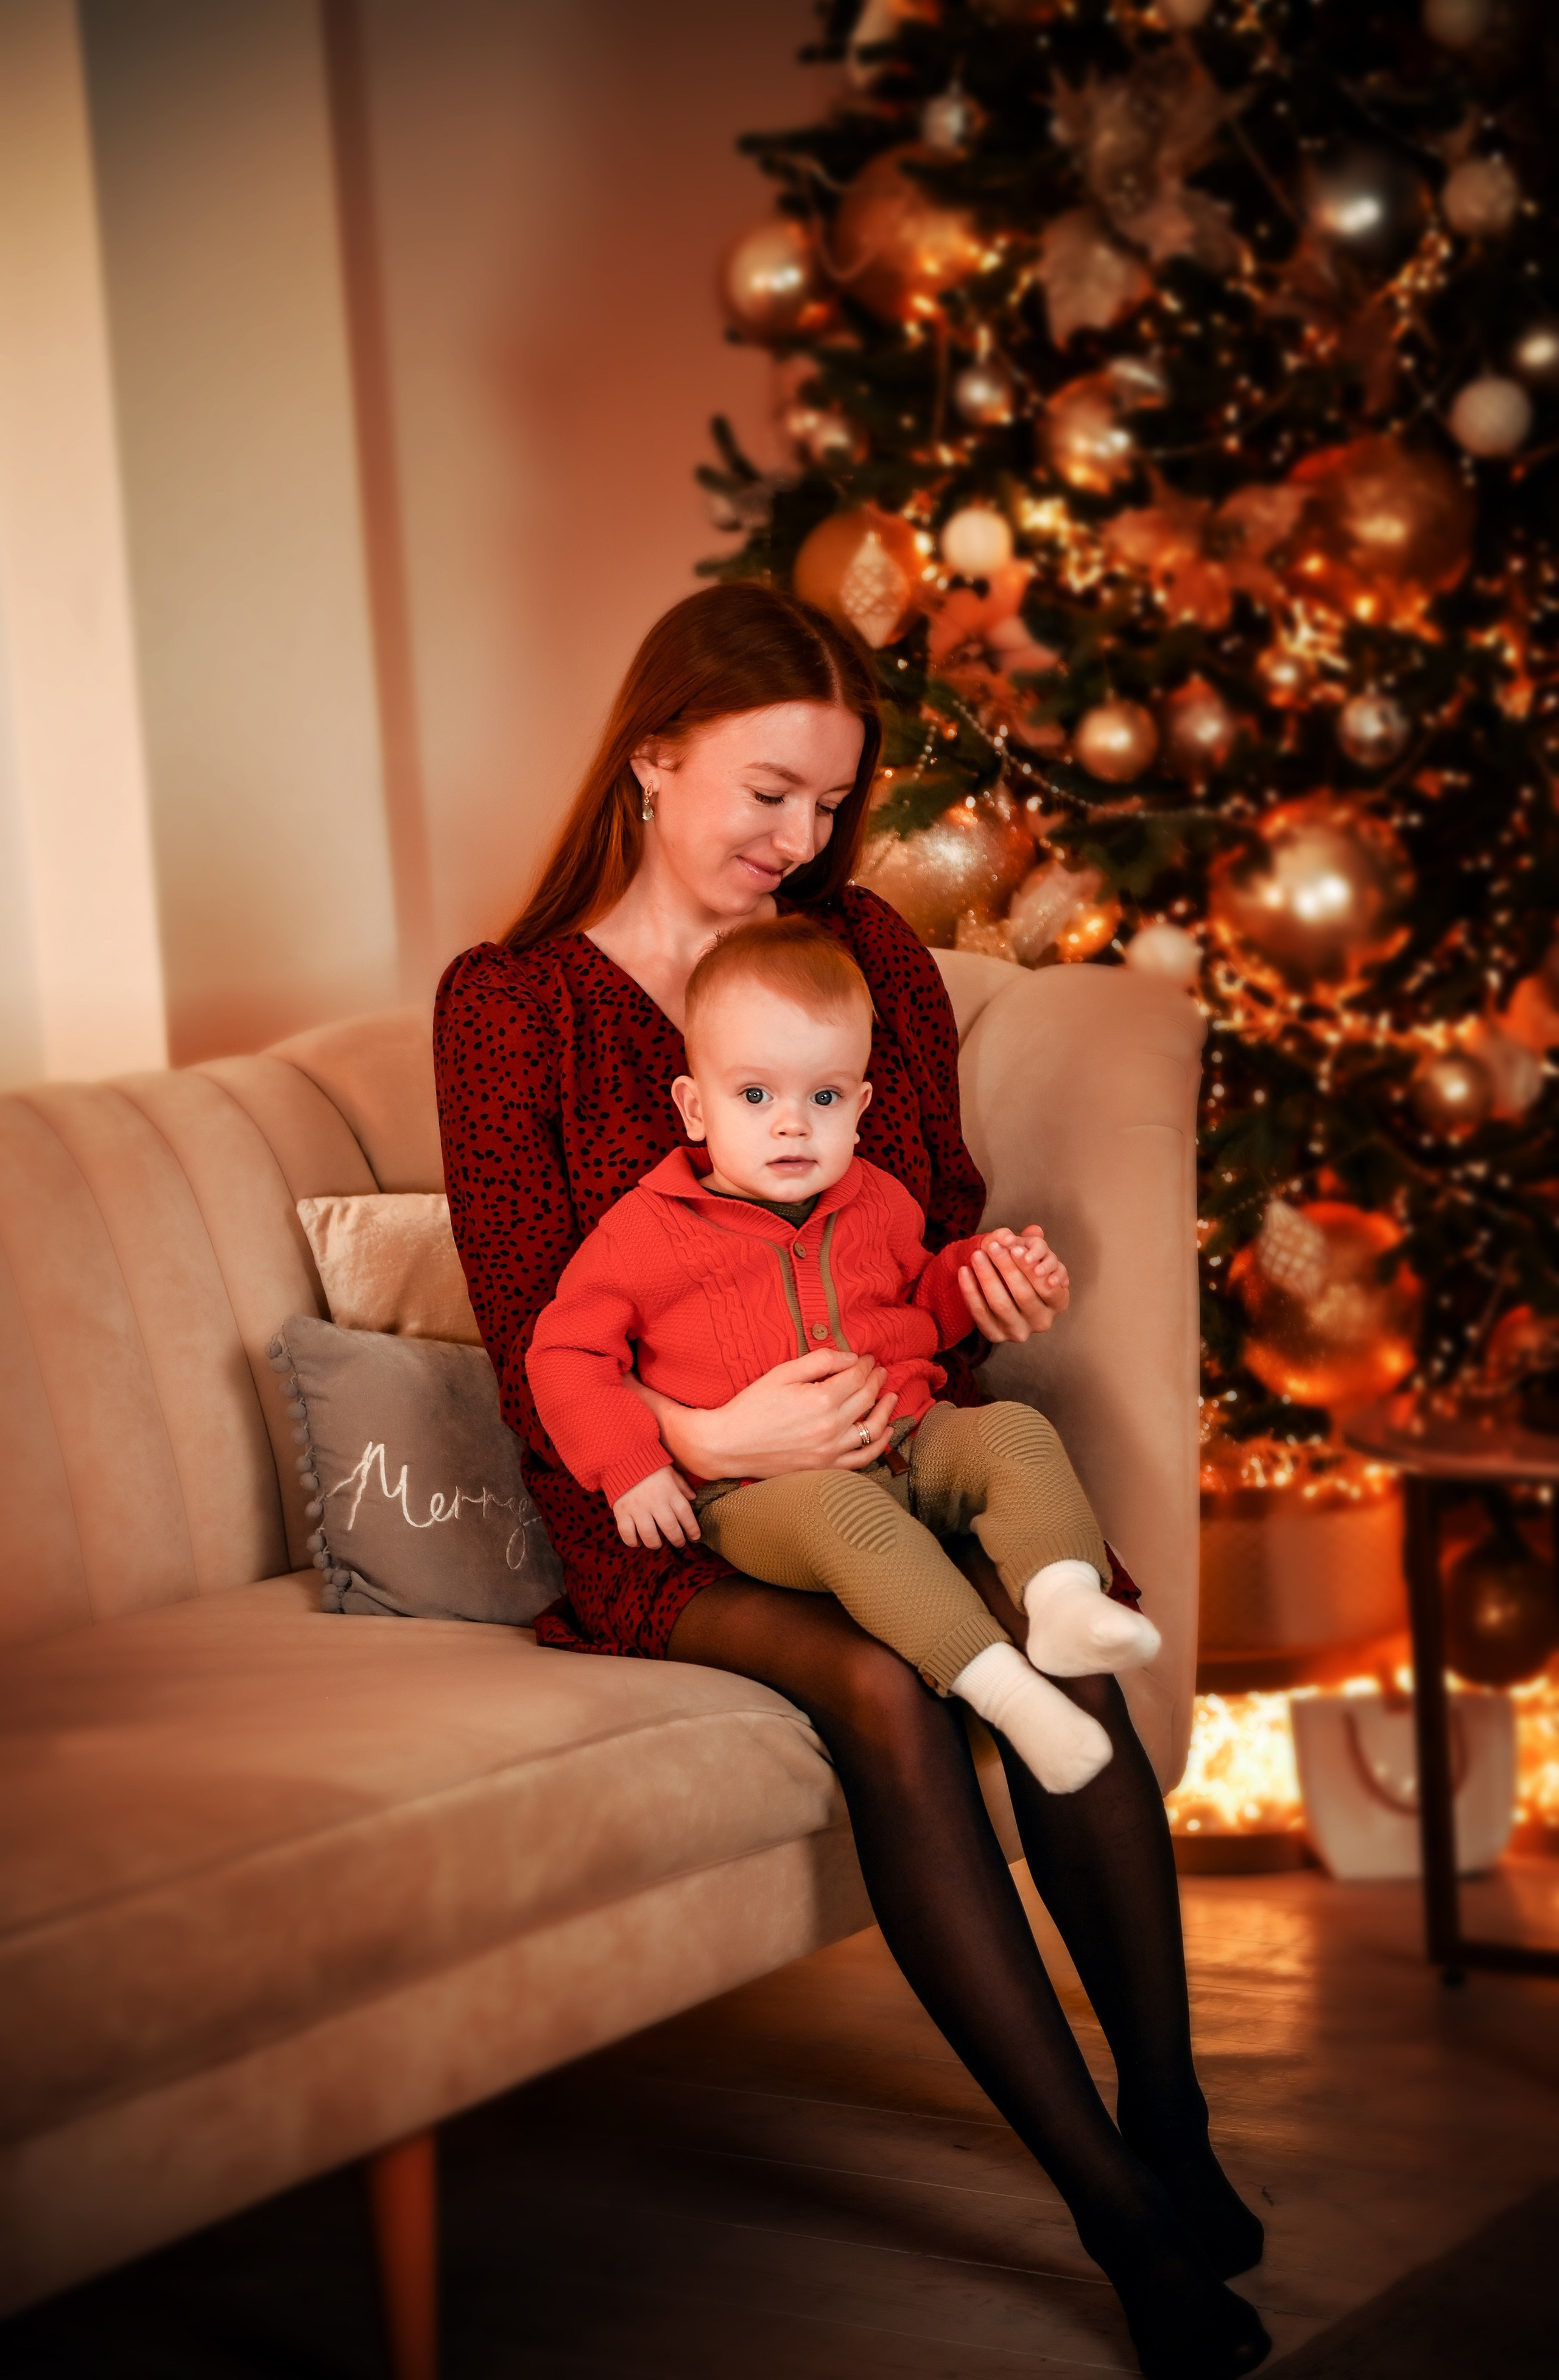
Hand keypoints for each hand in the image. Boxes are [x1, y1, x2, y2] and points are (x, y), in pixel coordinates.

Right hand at [613, 1465, 699, 1549]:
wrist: (623, 1458)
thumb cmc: (650, 1465)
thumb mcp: (670, 1472)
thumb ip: (682, 1486)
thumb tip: (693, 1497)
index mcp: (669, 1492)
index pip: (685, 1515)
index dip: (692, 1528)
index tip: (695, 1536)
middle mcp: (655, 1502)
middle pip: (670, 1528)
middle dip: (677, 1539)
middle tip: (679, 1543)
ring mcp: (637, 1508)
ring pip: (649, 1535)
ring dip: (655, 1544)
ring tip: (658, 1544)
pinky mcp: (622, 1511)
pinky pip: (627, 1533)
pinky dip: (632, 1541)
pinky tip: (637, 1542)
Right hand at [630, 1349, 896, 1478]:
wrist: (729, 1445)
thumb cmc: (752, 1406)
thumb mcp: (782, 1373)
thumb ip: (819, 1361)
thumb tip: (850, 1357)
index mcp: (821, 1400)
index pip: (857, 1377)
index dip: (865, 1364)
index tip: (867, 1358)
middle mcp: (831, 1427)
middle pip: (867, 1398)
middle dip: (876, 1380)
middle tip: (879, 1371)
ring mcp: (830, 1451)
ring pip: (873, 1429)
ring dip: (887, 1410)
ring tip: (891, 1396)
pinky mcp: (826, 1468)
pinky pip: (863, 1458)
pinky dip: (879, 1444)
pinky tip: (884, 1432)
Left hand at [959, 1224, 1069, 1344]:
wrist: (1002, 1294)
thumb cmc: (1021, 1272)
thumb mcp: (1029, 1257)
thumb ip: (1032, 1243)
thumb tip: (1034, 1230)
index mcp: (1059, 1302)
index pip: (1048, 1286)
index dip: (1030, 1267)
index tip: (1014, 1247)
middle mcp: (1042, 1321)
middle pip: (1024, 1294)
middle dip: (1006, 1267)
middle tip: (993, 1246)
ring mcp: (1019, 1332)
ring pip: (1001, 1304)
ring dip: (987, 1277)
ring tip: (977, 1255)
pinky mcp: (996, 1336)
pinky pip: (980, 1313)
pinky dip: (970, 1291)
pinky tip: (964, 1271)